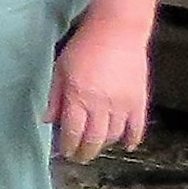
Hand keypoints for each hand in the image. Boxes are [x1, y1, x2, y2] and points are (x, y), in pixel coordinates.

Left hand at [50, 16, 153, 162]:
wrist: (117, 31)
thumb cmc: (84, 47)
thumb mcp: (60, 69)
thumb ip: (55, 97)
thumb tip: (48, 120)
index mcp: (79, 98)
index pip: (72, 133)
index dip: (68, 147)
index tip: (64, 153)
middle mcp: (101, 105)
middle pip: (94, 139)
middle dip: (85, 152)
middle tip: (79, 157)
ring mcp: (123, 104)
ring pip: (114, 136)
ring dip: (104, 145)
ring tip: (96, 147)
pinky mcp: (140, 100)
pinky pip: (137, 127)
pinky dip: (132, 139)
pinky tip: (126, 145)